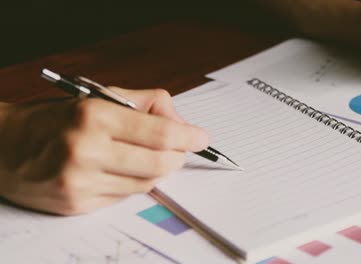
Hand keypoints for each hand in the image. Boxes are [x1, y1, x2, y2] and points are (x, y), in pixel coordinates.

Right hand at [0, 88, 208, 214]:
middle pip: (160, 163)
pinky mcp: (78, 204)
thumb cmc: (54, 119)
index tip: (201, 138)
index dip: (188, 136)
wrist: (4, 148)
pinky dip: (134, 182)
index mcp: (93, 116)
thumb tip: (181, 121)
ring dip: (157, 169)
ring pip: (147, 183)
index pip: (160, 133)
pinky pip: (126, 196)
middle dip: (178, 156)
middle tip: (180, 148)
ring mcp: (81, 182)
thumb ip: (144, 102)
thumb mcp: (96, 96)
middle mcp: (86, 150)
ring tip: (147, 155)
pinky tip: (121, 169)